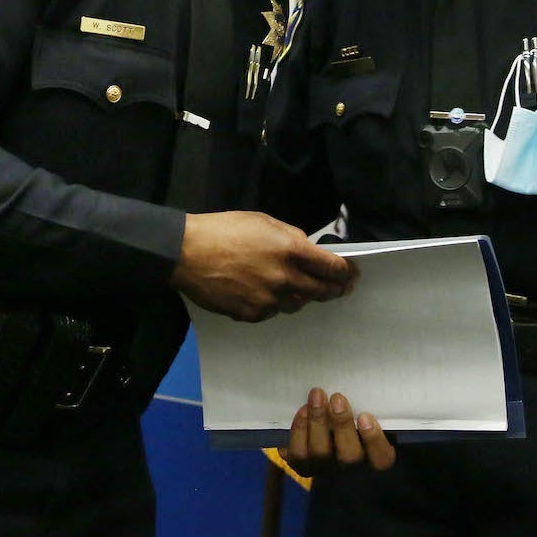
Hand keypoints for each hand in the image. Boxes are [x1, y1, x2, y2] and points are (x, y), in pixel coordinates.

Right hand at [169, 211, 356, 321]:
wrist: (186, 253)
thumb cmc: (224, 230)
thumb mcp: (264, 221)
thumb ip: (292, 238)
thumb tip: (309, 253)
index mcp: (291, 249)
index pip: (332, 268)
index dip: (346, 273)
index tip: (350, 275)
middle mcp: (285, 278)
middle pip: (321, 291)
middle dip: (332, 290)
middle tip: (337, 289)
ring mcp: (269, 300)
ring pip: (296, 303)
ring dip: (298, 295)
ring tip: (289, 286)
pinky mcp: (252, 315)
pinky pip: (272, 312)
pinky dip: (271, 303)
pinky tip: (259, 291)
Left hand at [281, 388, 394, 472]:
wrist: (326, 433)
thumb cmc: (353, 420)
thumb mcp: (365, 415)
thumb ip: (366, 407)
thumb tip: (369, 383)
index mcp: (374, 458)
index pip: (382, 459)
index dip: (374, 440)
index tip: (365, 417)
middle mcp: (351, 469)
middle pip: (349, 456)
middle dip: (342, 424)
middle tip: (337, 397)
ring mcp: (325, 469)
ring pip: (321, 454)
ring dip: (318, 422)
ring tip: (317, 395)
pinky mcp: (303, 465)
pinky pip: (298, 454)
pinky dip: (299, 431)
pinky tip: (303, 410)